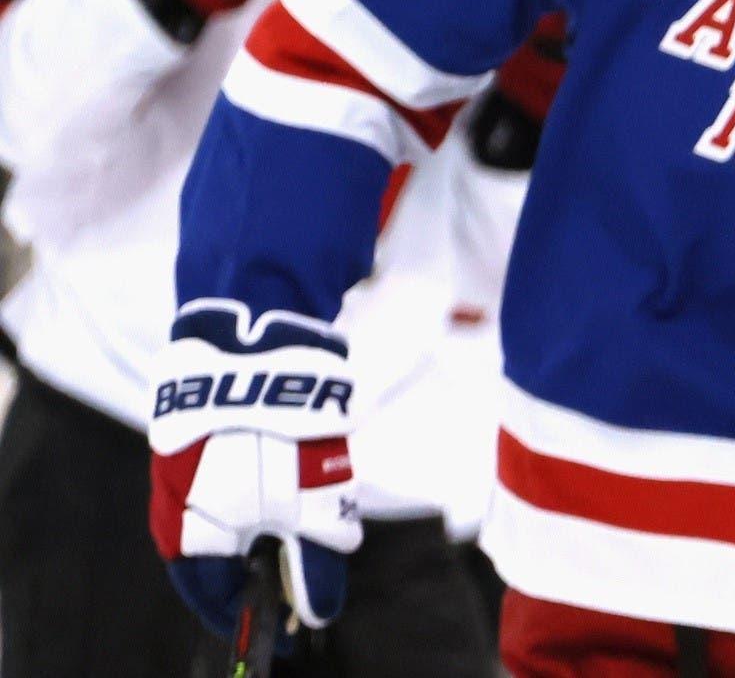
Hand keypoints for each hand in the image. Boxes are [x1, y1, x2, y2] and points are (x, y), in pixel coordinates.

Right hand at [150, 300, 360, 637]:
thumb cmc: (276, 428)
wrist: (257, 338)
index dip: (250, 618)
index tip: (289, 634)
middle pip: (219, 559)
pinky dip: (269, 495)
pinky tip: (303, 487)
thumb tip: (320, 612)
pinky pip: (238, 481)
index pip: (209, 594)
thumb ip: (314, 561)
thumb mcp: (309, 504)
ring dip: (272, 531)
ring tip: (314, 534)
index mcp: (184, 529)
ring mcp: (192, 463)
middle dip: (263, 575)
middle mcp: (177, 501)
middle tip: (309, 584)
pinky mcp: (214, 431)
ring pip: (232, 518)